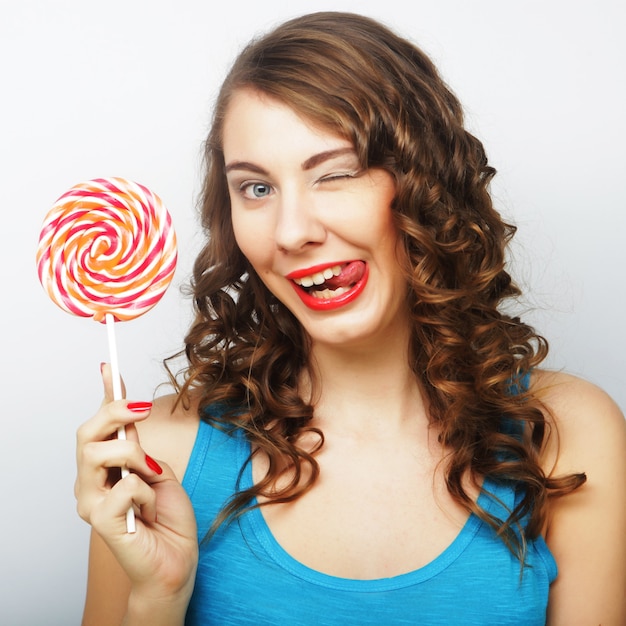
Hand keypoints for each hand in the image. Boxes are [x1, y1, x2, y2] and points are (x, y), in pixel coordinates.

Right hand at [75, 365, 197, 615]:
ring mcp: (91, 502)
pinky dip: (147, 492)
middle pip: (86, 433)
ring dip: (135, 456)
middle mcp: (90, 483)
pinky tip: (150, 510)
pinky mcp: (100, 522)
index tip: (109, 366)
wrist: (176, 561)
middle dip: (116, 413)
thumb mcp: (159, 470)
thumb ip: (141, 445)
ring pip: (99, 454)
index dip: (105, 394)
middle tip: (143, 409)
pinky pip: (124, 486)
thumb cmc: (167, 519)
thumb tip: (132, 410)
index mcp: (106, 468)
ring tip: (153, 475)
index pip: (98, 425)